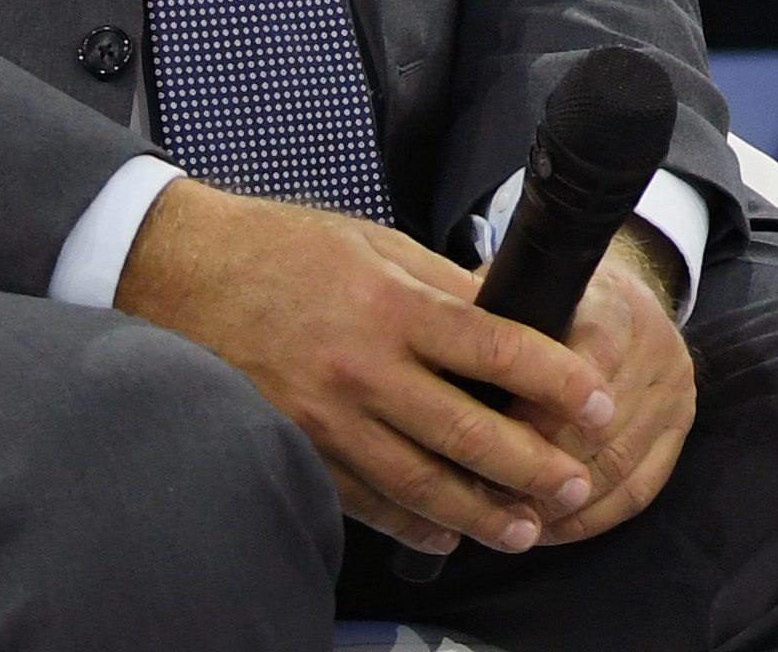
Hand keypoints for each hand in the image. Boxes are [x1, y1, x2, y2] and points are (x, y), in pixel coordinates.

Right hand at [111, 179, 611, 560]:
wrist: (181, 274)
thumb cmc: (280, 250)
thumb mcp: (375, 244)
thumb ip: (443, 286)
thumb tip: (506, 315)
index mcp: (392, 307)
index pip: (495, 349)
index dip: (555, 381)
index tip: (597, 401)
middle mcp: (362, 370)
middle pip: (467, 431)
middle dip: (532, 465)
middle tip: (575, 484)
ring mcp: (325, 419)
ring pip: (419, 481)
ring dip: (480, 511)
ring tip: (525, 528)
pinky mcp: (296, 449)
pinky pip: (363, 501)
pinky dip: (411, 524)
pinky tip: (447, 532)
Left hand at [512, 230, 696, 552]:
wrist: (620, 297)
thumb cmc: (550, 304)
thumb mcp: (522, 294)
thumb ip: (491, 331)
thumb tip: (444, 384)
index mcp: (613, 309)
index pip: (581, 375)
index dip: (533, 423)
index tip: (485, 452)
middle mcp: (655, 347)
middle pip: (600, 432)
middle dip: (540, 474)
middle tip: (486, 501)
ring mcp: (675, 389)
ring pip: (618, 467)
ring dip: (563, 505)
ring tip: (513, 521)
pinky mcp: (682, 425)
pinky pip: (640, 489)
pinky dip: (592, 519)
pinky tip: (552, 528)